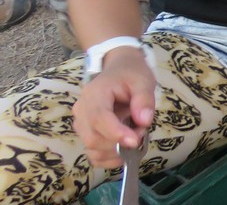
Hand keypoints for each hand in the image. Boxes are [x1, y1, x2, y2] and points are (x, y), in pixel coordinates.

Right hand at [71, 50, 154, 167]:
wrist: (120, 70)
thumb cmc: (131, 75)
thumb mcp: (143, 81)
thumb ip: (144, 100)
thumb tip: (143, 122)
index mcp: (94, 94)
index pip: (98, 118)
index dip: (115, 133)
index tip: (134, 141)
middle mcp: (81, 110)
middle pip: (93, 138)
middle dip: (120, 143)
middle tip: (141, 132)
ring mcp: (81, 124)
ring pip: (92, 149)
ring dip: (117, 150)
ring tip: (134, 133)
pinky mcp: (86, 134)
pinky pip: (93, 154)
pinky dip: (110, 157)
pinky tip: (125, 149)